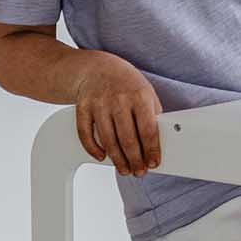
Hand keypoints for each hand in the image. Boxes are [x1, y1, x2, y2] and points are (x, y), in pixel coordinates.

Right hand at [71, 53, 161, 175]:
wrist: (98, 68)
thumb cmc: (127, 84)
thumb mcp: (147, 94)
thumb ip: (152, 116)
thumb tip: (157, 144)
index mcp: (139, 96)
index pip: (148, 130)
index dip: (151, 150)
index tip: (153, 163)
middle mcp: (119, 100)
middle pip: (127, 139)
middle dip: (134, 160)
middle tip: (139, 171)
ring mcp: (99, 104)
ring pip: (108, 140)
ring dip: (117, 160)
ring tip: (124, 169)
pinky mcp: (83, 108)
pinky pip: (85, 134)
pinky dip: (93, 148)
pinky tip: (102, 157)